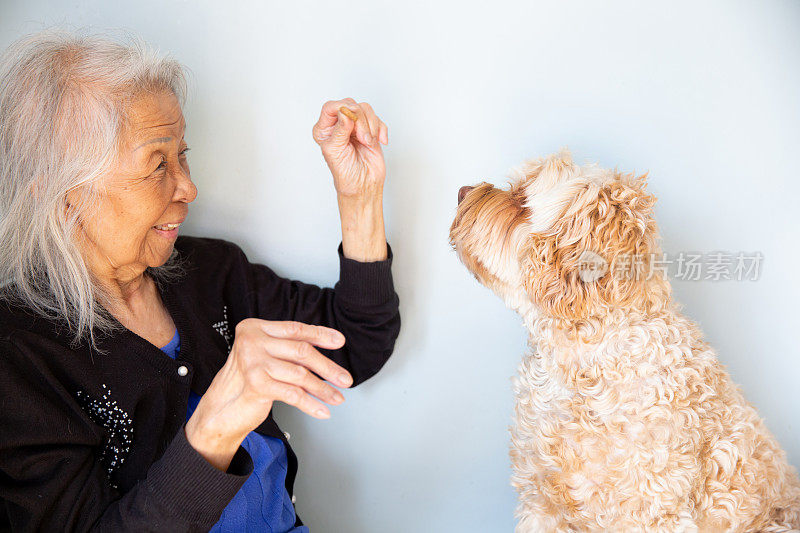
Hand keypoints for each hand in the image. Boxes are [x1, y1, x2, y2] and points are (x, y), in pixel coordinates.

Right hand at [185, 319, 351, 470]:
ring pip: (300, 374)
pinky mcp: (256, 384)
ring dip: (323, 389)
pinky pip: (293, 394)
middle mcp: (252, 341)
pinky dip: (311, 404)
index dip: (320, 335)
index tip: (339, 341)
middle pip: (301, 351)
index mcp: (254, 328)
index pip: (295, 329)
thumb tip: (327, 350)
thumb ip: (288, 349)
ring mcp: (253, 362)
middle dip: (328, 367)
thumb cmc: (245, 381)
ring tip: (337, 397)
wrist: (219, 410)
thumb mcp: (265, 357)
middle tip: (345, 378)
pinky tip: (322, 410)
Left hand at [312, 98, 387, 199]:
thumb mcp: (335, 151)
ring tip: (368, 142)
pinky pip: (378, 118)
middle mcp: (339, 125)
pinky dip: (380, 129)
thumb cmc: (346, 174)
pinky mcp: (370, 130)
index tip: (351, 120)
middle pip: (350, 104)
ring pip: (365, 109)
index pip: (330, 107)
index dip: (342, 108)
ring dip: (371, 126)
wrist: (364, 186)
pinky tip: (379, 141)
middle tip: (363, 138)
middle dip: (360, 120)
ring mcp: (355, 126)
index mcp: (324, 130)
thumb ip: (339, 130)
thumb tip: (345, 112)